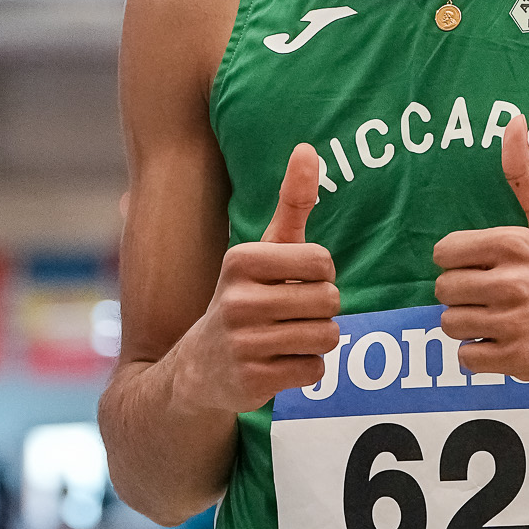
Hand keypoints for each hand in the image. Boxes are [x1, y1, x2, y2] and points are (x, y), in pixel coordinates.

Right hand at [175, 144, 340, 411]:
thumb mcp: (263, 250)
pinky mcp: (252, 381)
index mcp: (241, 260)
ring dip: (317, 340)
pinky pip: (315, 370)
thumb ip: (292, 201)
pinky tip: (279, 363)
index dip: (320, 274)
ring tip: (286, 337)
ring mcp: (243, 343)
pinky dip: (307, 369)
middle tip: (293, 314)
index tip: (294, 281)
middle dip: (322, 310)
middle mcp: (238, 299)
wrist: (198, 368)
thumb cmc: (245, 297)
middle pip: (329, 301)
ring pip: (326, 337)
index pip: (323, 261)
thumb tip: (307, 147)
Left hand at [432, 115, 528, 385]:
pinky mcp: (518, 358)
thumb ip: (525, 175)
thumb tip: (513, 120)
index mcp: (513, 244)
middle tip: (492, 298)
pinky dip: (479, 355)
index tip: (481, 270)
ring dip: (470, 326)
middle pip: (444, 290)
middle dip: (463, 296)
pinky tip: (504, 344)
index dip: (458, 263)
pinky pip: (467, 358)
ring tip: (498, 321)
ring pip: (451, 324)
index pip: (444, 252)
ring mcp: (513, 321)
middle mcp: (510, 281)